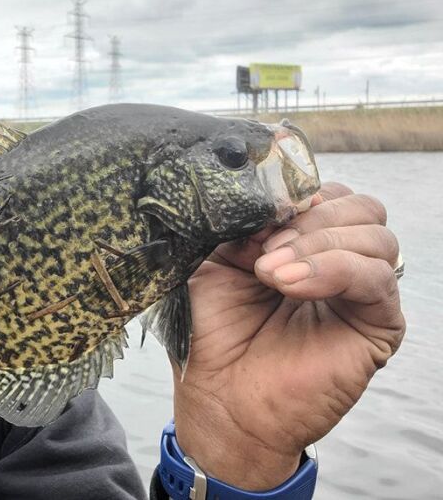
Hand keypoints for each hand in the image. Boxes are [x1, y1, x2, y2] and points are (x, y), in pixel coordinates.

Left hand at [171, 182, 405, 490]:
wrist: (221, 399)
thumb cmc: (214, 331)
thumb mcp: (214, 260)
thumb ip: (242, 223)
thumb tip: (272, 198)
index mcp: (304, 239)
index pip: (325, 192)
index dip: (293, 194)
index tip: (254, 215)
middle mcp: (340, 259)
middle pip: (358, 205)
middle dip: (307, 217)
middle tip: (261, 250)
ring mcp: (362, 291)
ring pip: (375, 233)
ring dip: (316, 243)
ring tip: (268, 273)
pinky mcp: (379, 324)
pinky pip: (376, 276)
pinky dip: (332, 269)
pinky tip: (290, 285)